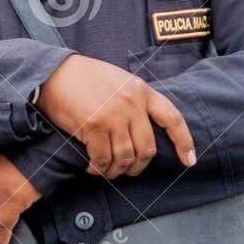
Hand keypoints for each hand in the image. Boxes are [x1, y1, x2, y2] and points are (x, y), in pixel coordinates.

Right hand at [37, 54, 195, 178]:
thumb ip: (134, 101)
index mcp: (142, 90)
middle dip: (138, 167)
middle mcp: (131, 104)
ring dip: (116, 171)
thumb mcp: (119, 80)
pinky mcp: (93, 127)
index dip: (184, 142)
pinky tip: (92, 167)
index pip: (172, 119)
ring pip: (126, 158)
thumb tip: (142, 130)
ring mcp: (113, 116)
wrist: (54, 73)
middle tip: (127, 170)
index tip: (189, 160)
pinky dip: (98, 169)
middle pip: (147, 149)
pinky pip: (103, 159)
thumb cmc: (84, 78)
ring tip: (107, 170)